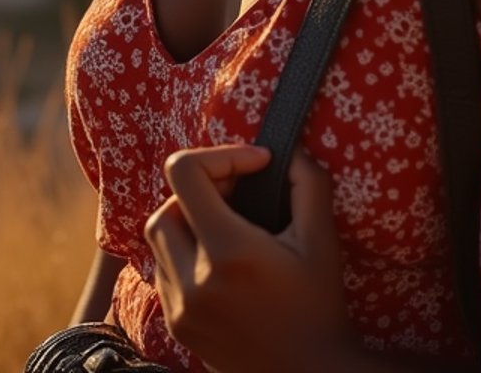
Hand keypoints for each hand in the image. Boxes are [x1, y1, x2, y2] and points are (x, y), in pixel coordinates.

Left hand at [143, 142, 354, 372]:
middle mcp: (193, 281)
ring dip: (188, 220)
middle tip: (241, 195)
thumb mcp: (322, 238)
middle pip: (166, 204)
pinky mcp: (176, 327)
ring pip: (158, 239)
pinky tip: (219, 261)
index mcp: (227, 253)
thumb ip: (308, 182)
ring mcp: (179, 309)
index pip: (185, 172)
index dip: (221, 155)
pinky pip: (163, 271)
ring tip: (228, 224)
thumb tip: (288, 152)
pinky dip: (183, 254)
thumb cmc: (320, 305)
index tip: (257, 166)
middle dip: (201, 190)